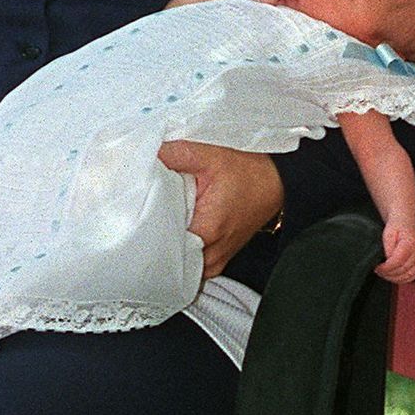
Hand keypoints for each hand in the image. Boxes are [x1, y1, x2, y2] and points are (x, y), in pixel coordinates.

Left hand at [157, 141, 283, 277]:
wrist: (278, 180)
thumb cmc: (251, 170)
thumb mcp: (212, 153)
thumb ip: (176, 154)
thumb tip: (146, 154)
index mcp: (207, 232)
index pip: (160, 243)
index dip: (145, 223)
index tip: (137, 207)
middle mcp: (211, 254)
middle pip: (167, 255)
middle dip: (155, 233)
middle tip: (146, 210)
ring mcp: (215, 260)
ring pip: (179, 261)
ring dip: (168, 241)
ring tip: (162, 216)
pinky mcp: (218, 258)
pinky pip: (191, 260)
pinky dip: (181, 245)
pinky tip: (177, 224)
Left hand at [375, 222, 414, 282]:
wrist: (405, 221)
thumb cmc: (395, 226)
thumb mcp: (388, 232)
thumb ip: (388, 247)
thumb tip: (387, 260)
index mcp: (410, 243)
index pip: (398, 261)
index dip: (387, 267)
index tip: (377, 267)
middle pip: (404, 270)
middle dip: (389, 273)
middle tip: (378, 271)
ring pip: (409, 276)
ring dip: (395, 278)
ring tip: (384, 274)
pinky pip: (412, 276)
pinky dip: (402, 279)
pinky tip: (392, 275)